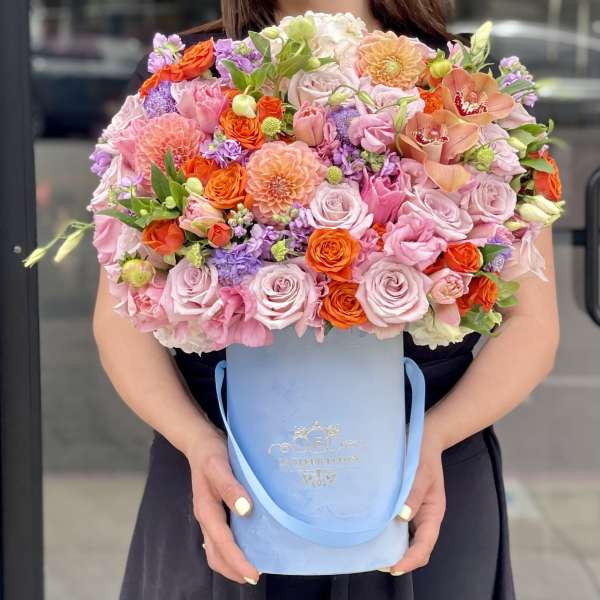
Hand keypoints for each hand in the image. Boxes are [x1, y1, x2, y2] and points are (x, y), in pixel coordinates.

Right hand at [185, 425, 259, 585]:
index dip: (237, 561)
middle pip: (216, 554)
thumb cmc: (210, 453)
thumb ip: (231, 487)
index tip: (253, 574)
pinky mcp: (214, 510)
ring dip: (231, 561)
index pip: (222, 543)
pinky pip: (220, 537)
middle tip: (255, 576)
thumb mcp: (220, 466)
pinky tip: (246, 544)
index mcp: (206, 510)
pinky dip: (230, 548)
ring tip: (251, 566)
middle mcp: (206, 517)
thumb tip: (246, 510)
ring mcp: (209, 515)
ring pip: (216, 548)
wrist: (199, 441)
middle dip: (233, 569)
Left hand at [388, 424, 445, 575]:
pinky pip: (398, 525)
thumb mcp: (421, 472)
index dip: (410, 559)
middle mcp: (424, 516)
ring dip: (393, 548)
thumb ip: (414, 493)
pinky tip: (374, 532)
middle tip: (377, 563)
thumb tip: (403, 516)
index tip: (394, 567)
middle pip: (416, 547)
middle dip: (400, 558)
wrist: (424, 438)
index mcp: (433, 513)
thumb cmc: (424, 454)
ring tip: (373, 553)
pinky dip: (388, 533)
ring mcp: (414, 512)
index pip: (424, 545)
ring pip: (406, 538)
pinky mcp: (404, 504)